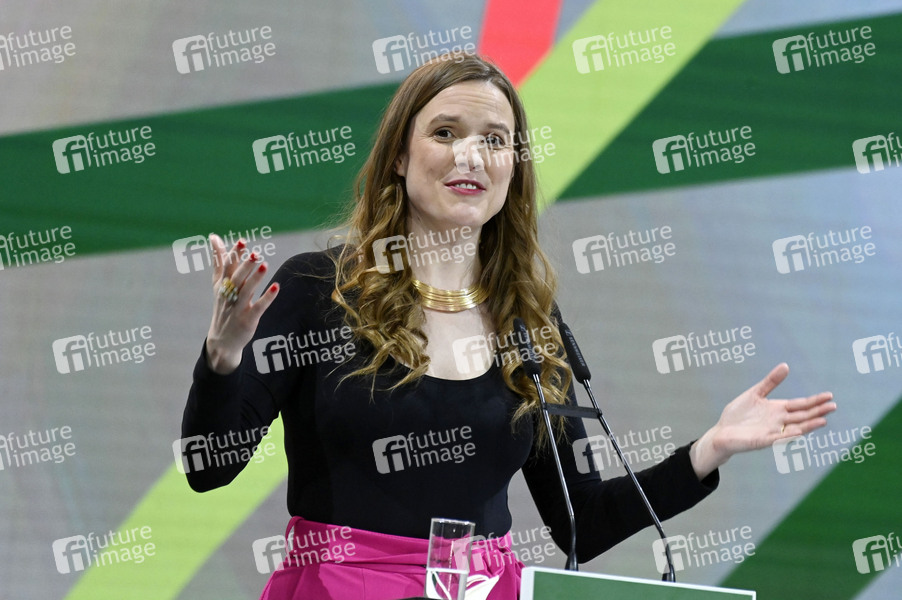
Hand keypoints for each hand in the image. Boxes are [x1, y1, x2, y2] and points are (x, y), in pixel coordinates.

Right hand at [204, 234, 278, 373]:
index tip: (242, 242)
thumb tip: (214, 236)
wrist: (222, 339)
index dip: (234, 255)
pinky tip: (276, 287)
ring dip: (255, 279)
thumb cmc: (223, 306)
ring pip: (246, 291)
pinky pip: (258, 307)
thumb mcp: (218, 284)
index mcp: (222, 284)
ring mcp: (238, 308)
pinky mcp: (248, 319)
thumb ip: (219, 261)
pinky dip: (267, 298)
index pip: (227, 267)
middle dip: (245, 266)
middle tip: (255, 253)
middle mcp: (228, 295)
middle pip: (236, 278)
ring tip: (264, 265)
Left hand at [689, 363, 835, 478]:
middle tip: (834, 406)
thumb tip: (786, 366)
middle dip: (817, 411)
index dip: (814, 400)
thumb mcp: (755, 393)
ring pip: (794, 429)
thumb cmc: (738, 415)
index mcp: (777, 410)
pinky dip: (788, 436)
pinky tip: (798, 432)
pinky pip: (777, 438)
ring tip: (823, 421)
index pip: (800, 404)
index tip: (829, 395)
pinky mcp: (761, 441)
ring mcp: (771, 432)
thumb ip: (770, 382)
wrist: (721, 432)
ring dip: (808, 425)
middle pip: (802, 416)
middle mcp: (778, 421)